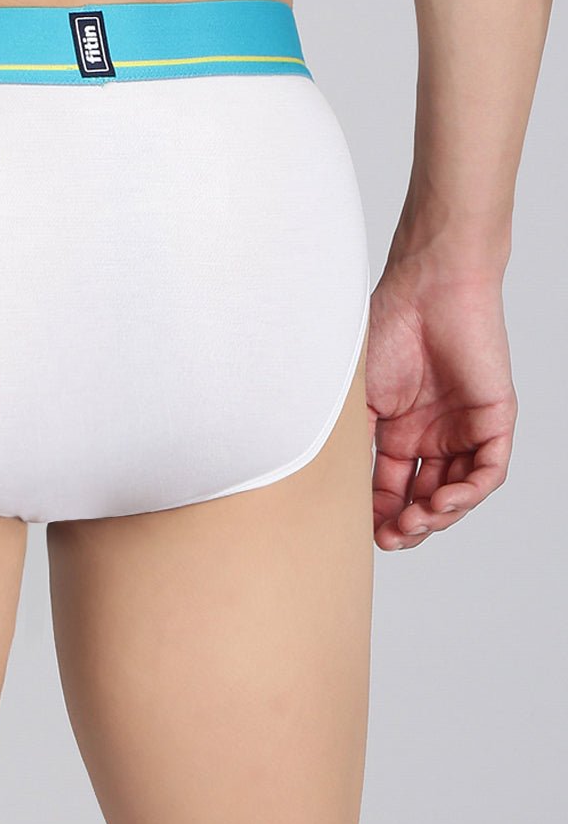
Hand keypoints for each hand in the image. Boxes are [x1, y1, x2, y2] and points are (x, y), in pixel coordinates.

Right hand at [365, 258, 516, 550]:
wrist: (429, 286)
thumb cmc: (385, 327)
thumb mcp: (356, 396)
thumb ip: (350, 440)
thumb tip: (328, 488)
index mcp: (398, 428)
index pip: (391, 486)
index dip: (379, 513)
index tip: (362, 532)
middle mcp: (432, 433)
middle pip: (424, 498)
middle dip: (408, 525)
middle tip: (390, 538)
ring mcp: (464, 428)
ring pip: (458, 492)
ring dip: (437, 516)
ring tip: (414, 523)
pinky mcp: (494, 418)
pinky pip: (488, 470)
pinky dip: (468, 493)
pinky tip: (442, 502)